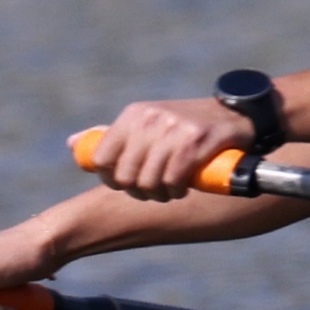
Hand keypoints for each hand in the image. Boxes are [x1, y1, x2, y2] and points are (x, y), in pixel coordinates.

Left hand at [84, 94, 249, 197]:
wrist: (236, 115)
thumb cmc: (186, 126)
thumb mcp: (146, 125)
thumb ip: (111, 136)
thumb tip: (72, 144)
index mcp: (133, 114)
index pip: (101, 159)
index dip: (112, 180)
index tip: (127, 184)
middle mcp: (150, 118)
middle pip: (125, 175)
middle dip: (139, 191)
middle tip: (153, 191)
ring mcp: (173, 128)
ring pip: (149, 181)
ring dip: (160, 194)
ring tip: (169, 191)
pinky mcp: (196, 140)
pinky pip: (174, 179)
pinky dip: (177, 190)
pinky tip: (183, 187)